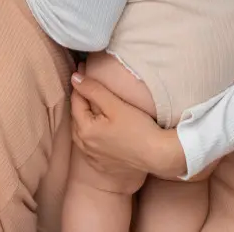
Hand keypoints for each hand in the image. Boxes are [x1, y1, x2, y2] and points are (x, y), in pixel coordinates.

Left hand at [70, 69, 189, 180]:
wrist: (158, 155)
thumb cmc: (138, 129)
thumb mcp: (115, 105)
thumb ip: (93, 90)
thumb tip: (74, 78)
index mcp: (85, 130)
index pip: (76, 101)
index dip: (80, 84)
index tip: (82, 69)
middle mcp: (84, 145)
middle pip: (78, 117)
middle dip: (81, 100)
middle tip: (87, 83)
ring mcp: (93, 157)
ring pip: (82, 132)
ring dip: (84, 118)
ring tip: (92, 105)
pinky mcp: (102, 165)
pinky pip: (91, 146)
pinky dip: (92, 135)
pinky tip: (100, 129)